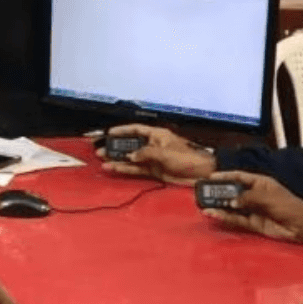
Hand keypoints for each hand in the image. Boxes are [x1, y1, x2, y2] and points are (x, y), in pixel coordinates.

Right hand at [98, 124, 215, 184]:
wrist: (202, 174)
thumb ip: (146, 153)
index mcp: (158, 135)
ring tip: (103, 161)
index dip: (123, 130)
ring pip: (132, 158)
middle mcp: (153, 145)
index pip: (137, 129)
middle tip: (101, 150)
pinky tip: (115, 168)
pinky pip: (137, 169)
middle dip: (116, 147)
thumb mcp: (165, 152)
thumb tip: (131, 156)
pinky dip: (126, 169)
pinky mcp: (154, 171)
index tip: (109, 133)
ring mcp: (153, 159)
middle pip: (131, 144)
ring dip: (118, 159)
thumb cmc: (187, 158)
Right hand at [200, 171, 302, 241]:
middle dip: (219, 193)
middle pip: (233, 192)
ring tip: (204, 205)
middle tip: (203, 193)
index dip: (226, 176)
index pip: (240, 177)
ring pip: (232, 207)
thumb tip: (230, 202)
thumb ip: (247, 198)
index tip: (211, 177)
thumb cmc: (288, 205)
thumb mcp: (267, 197)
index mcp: (260, 183)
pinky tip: (214, 215)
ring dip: (220, 206)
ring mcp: (253, 210)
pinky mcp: (254, 224)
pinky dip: (225, 217)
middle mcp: (254, 195)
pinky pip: (237, 220)